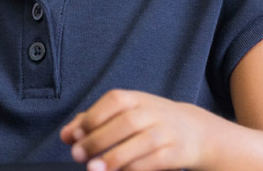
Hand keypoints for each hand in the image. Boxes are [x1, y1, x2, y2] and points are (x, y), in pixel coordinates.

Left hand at [60, 89, 213, 170]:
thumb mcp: (125, 113)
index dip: (91, 119)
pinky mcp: (177, 152)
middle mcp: (153, 112)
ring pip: (141, 142)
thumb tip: (66, 135)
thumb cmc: (149, 121)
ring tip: (93, 168)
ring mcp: (167, 131)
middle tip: (77, 155)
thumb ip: (93, 121)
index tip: (73, 136)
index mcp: (136, 98)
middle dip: (98, 140)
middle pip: (125, 123)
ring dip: (114, 157)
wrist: (196, 131)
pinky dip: (134, 168)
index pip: (113, 102)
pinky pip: (154, 161)